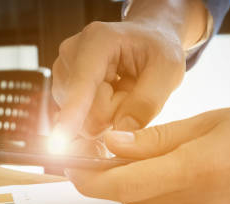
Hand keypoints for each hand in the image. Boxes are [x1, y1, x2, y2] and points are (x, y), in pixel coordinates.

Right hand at [52, 20, 184, 138]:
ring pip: (82, 122)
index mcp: (98, 41)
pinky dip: (98, 118)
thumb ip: (148, 101)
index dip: (73, 111)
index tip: (61, 137)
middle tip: (130, 90)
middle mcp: (70, 55)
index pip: (83, 82)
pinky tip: (107, 97)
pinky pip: (79, 123)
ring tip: (120, 90)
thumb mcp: (168, 70)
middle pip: (85, 113)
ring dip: (107, 115)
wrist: (145, 41)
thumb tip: (122, 131)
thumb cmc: (157, 49)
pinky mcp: (61, 92)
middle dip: (113, 113)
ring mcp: (62, 74)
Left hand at [66, 86, 229, 203]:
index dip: (91, 182)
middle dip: (114, 180)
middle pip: (136, 198)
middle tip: (102, 158)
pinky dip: (165, 199)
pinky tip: (173, 179)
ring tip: (141, 163)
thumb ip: (154, 139)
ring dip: (140, 189)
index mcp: (196, 171)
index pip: (124, 186)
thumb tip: (111, 145)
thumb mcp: (207, 122)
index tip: (71, 172)